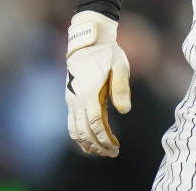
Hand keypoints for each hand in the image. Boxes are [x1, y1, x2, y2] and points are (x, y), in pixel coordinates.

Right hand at [65, 10, 130, 156]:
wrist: (87, 43)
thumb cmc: (106, 53)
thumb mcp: (120, 65)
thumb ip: (121, 88)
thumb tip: (124, 111)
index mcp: (90, 93)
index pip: (96, 124)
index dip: (105, 138)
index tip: (116, 147)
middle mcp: (77, 99)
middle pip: (84, 131)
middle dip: (98, 146)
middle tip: (112, 153)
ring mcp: (72, 100)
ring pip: (74, 130)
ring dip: (87, 144)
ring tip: (102, 151)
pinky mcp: (71, 99)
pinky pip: (71, 123)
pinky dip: (79, 136)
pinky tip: (89, 142)